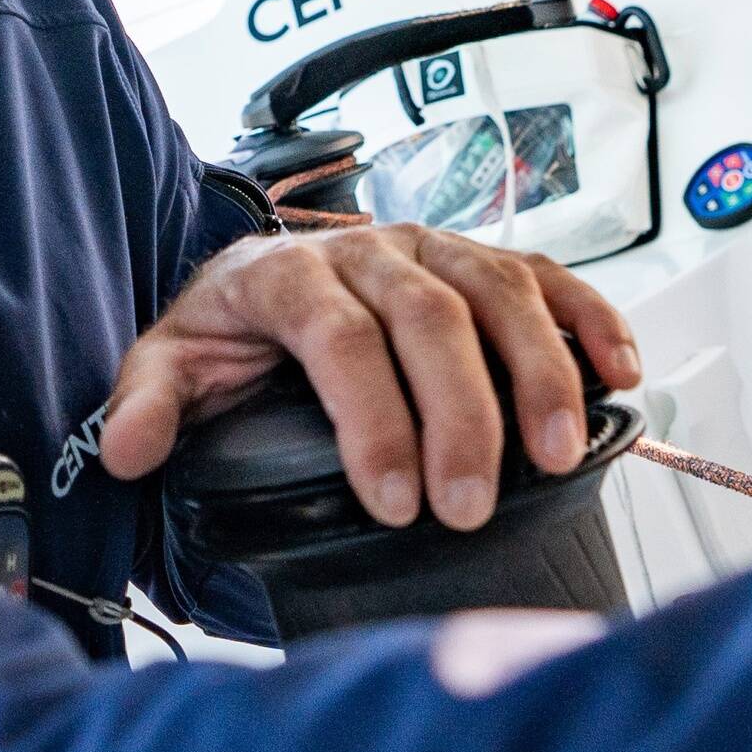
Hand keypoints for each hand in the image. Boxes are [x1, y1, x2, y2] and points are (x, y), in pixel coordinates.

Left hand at [93, 225, 638, 531]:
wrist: (253, 280)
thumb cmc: (225, 332)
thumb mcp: (168, 362)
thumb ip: (148, 404)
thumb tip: (129, 452)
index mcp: (287, 274)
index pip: (339, 340)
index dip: (373, 421)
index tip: (395, 501)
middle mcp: (366, 250)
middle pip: (430, 320)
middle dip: (461, 418)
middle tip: (472, 505)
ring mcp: (430, 247)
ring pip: (498, 293)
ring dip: (539, 372)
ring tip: (557, 454)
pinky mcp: (477, 260)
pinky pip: (545, 278)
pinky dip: (589, 319)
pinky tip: (622, 372)